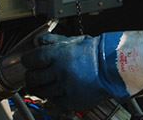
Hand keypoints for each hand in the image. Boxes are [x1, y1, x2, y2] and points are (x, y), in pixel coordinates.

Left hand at [23, 31, 142, 110]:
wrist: (114, 67)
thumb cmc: (97, 52)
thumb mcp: (74, 41)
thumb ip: (54, 41)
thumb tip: (39, 40)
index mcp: (59, 54)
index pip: (31, 59)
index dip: (28, 61)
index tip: (29, 62)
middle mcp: (60, 71)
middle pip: (33, 78)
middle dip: (31, 77)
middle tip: (33, 76)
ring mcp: (65, 87)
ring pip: (41, 92)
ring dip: (39, 89)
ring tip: (44, 85)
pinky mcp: (72, 100)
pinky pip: (54, 102)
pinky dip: (53, 98)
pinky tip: (57, 92)